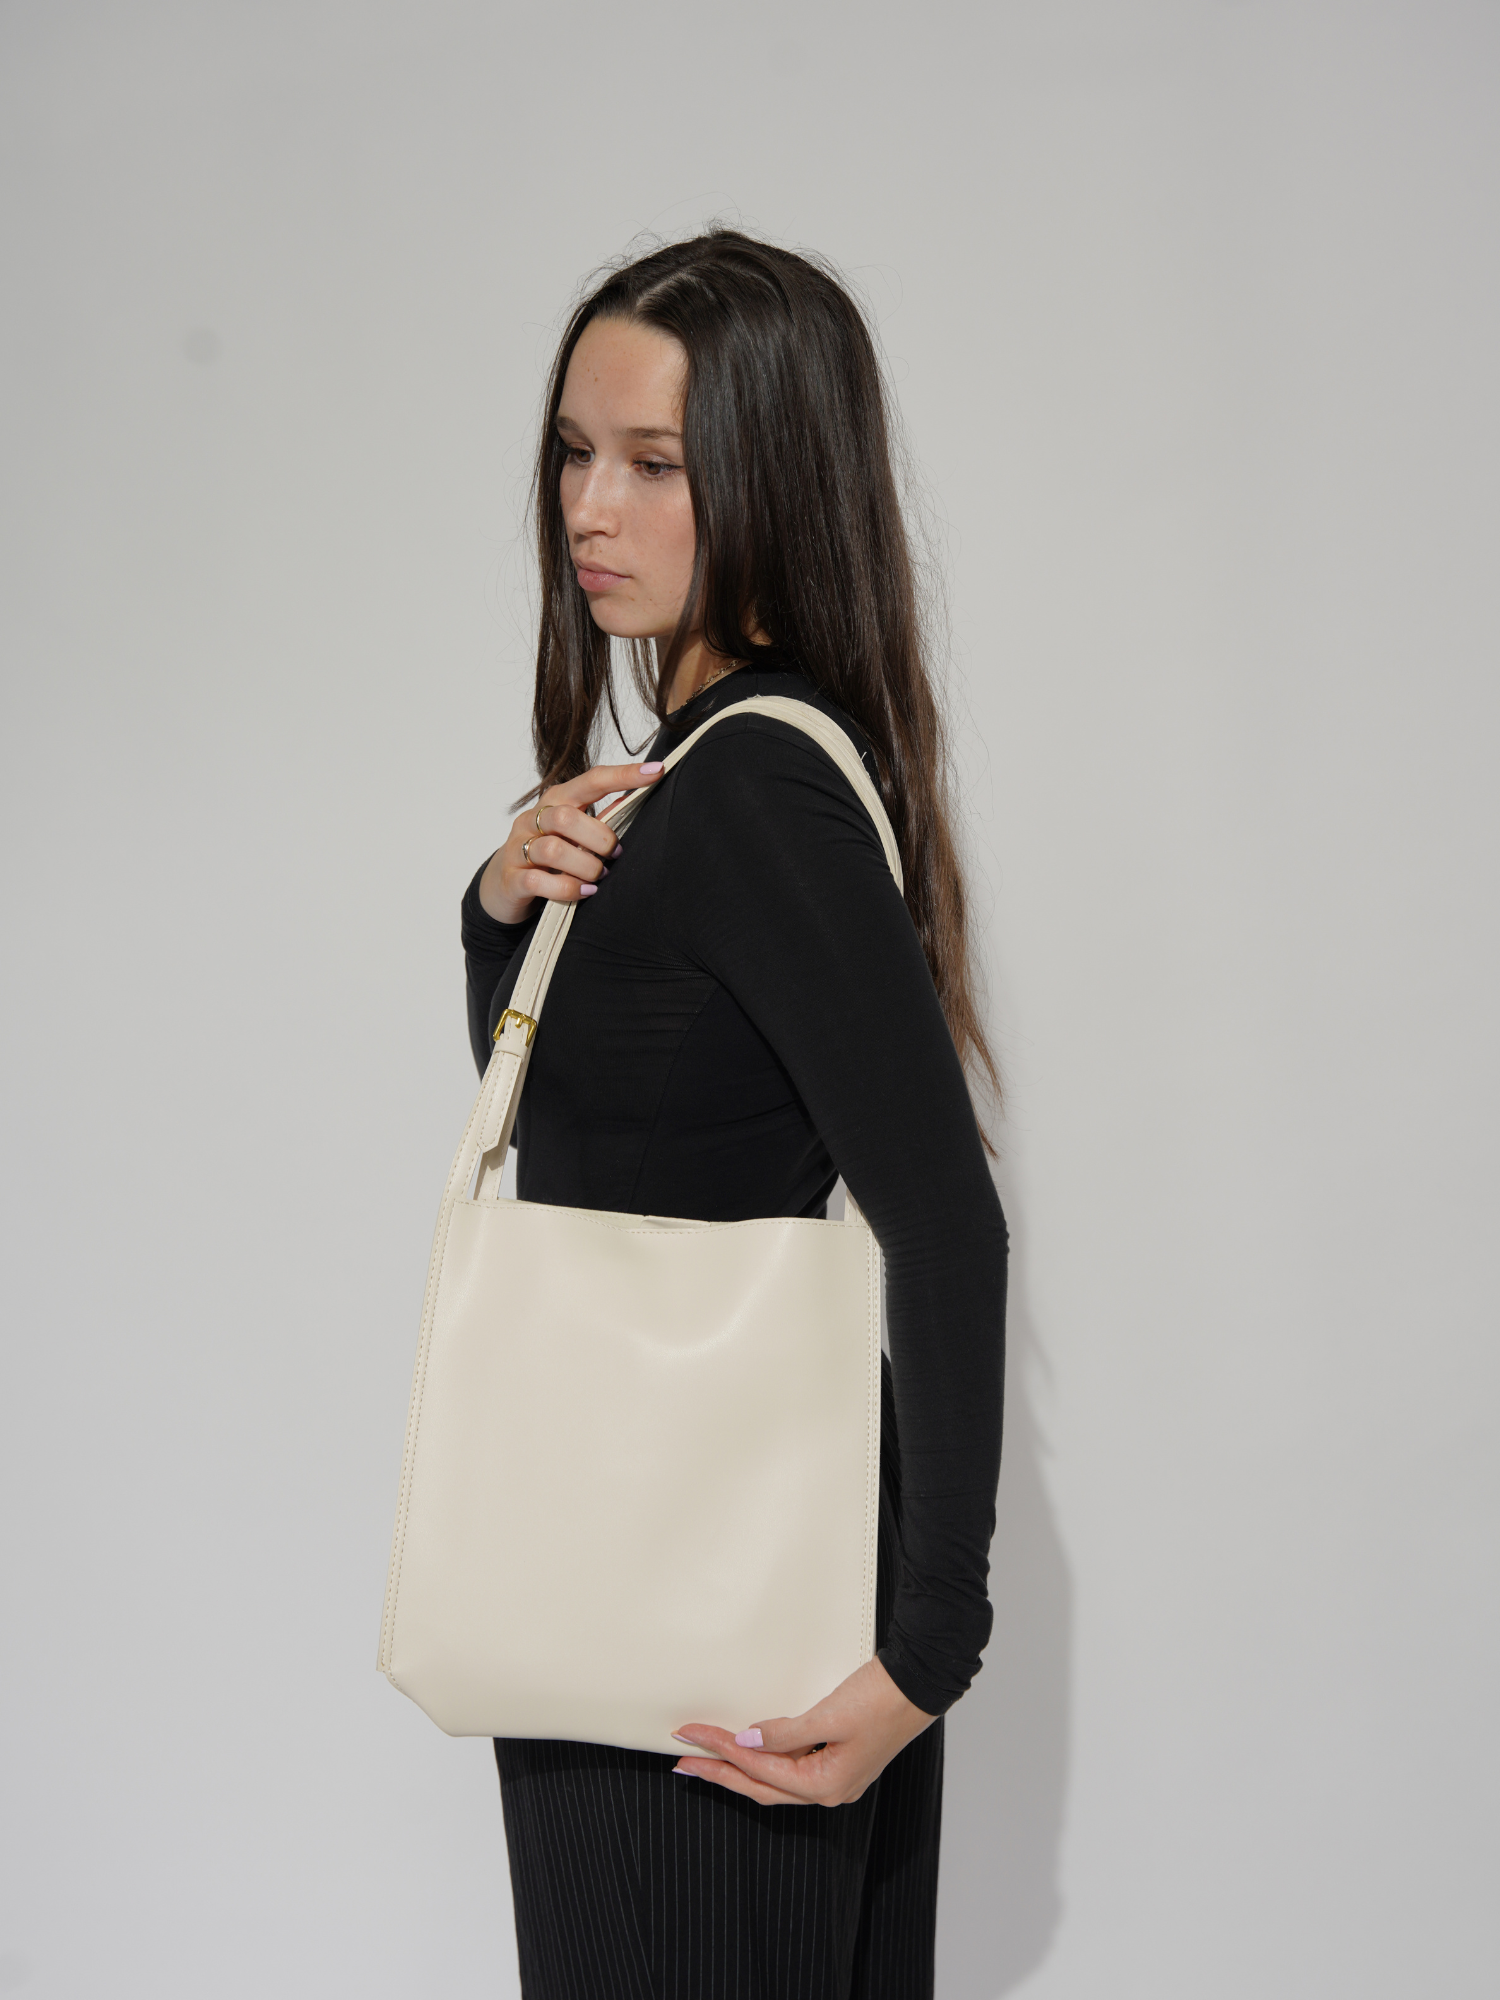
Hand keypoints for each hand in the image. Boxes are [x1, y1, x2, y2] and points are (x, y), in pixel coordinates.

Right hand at [479, 759, 664, 925]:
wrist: (504, 885)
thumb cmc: (548, 856)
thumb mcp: (574, 835)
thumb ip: (600, 821)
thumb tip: (633, 803)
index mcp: (555, 800)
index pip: (591, 780)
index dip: (623, 775)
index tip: (655, 771)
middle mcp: (533, 818)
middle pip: (567, 817)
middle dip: (600, 838)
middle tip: (613, 855)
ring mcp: (519, 847)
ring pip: (553, 850)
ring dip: (585, 867)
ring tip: (598, 876)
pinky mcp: (512, 878)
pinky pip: (539, 882)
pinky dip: (568, 889)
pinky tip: (585, 892)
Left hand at [670, 1656, 935, 1807]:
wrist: (921, 1683)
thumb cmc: (883, 1699)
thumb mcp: (830, 1714)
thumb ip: (784, 1732)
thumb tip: (746, 1742)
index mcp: (826, 1785)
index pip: (759, 1770)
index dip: (721, 1750)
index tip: (691, 1734)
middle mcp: (829, 1789)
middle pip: (761, 1786)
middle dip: (719, 1772)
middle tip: (683, 1759)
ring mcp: (834, 1777)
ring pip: (774, 1780)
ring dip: (738, 1768)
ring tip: (704, 1756)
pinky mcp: (837, 1759)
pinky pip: (789, 1767)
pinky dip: (763, 1760)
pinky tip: (747, 1750)